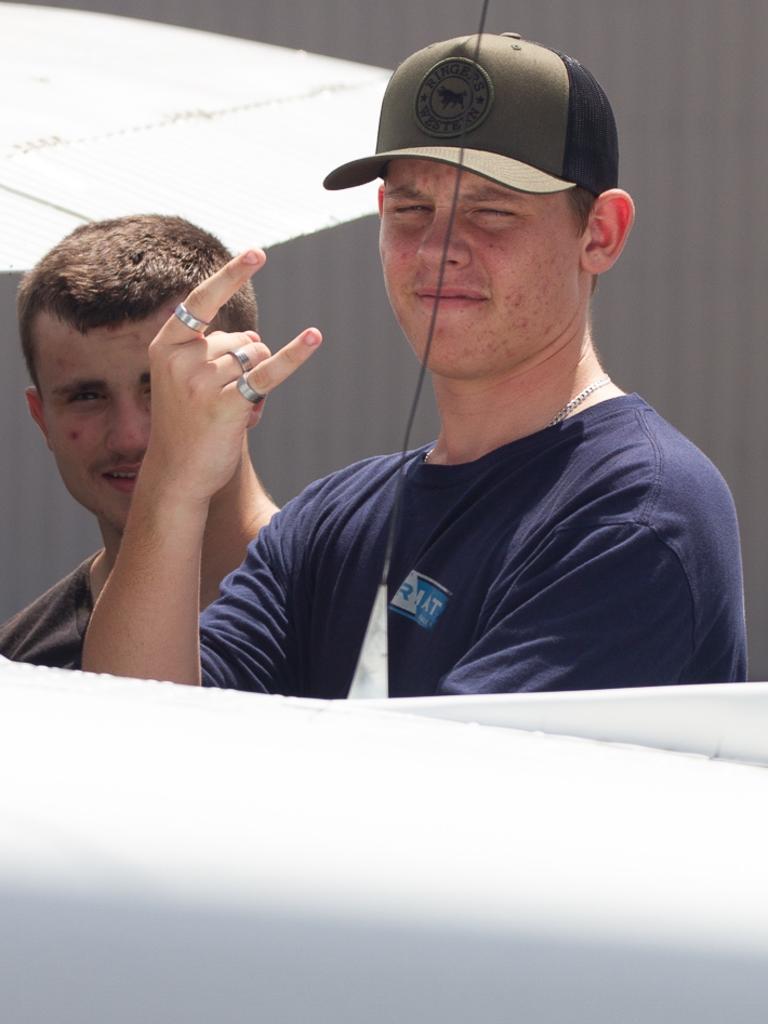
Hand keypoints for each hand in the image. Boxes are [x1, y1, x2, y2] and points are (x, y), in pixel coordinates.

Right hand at [143, 249, 321, 505]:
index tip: (257, 253)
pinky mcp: (228, 405)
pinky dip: (294, 356)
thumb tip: (257, 337)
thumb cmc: (187, 423)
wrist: (177, 473)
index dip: (231, 275)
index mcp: (166, 346)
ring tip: (229, 413)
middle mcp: (181, 359)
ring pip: (256, 357)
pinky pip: (268, 373)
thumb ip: (218, 351)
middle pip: (241, 338)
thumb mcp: (189, 378)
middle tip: (219, 402)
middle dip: (244, 365)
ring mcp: (202, 382)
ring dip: (255, 384)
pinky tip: (314, 337)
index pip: (201, 301)